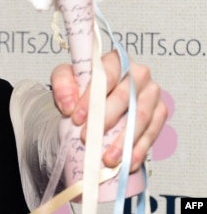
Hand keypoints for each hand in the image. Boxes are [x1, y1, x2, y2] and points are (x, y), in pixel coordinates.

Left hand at [50, 50, 167, 171]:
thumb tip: (69, 105)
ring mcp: (151, 93)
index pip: (106, 75)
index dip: (91, 97)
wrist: (95, 99)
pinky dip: (138, 149)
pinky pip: (152, 133)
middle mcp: (138, 73)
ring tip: (107, 157)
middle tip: (87, 137)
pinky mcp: (159, 112)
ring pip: (141, 118)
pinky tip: (126, 162)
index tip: (76, 117)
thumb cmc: (83, 85)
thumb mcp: (65, 78)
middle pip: (125, 97)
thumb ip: (63, 86)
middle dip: (104, 120)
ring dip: (123, 140)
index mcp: (116, 60)